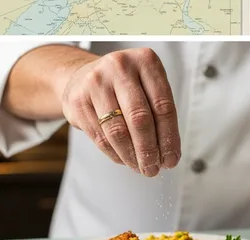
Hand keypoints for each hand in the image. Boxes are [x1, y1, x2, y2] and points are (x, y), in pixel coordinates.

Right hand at [61, 48, 180, 175]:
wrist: (84, 75)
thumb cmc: (126, 86)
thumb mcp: (148, 89)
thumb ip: (160, 116)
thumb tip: (169, 155)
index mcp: (146, 61)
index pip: (163, 106)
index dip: (169, 138)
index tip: (172, 159)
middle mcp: (120, 66)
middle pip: (140, 119)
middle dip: (149, 150)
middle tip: (154, 168)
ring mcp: (95, 82)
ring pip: (118, 130)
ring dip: (132, 156)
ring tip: (141, 168)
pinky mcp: (77, 100)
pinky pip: (100, 136)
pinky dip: (115, 153)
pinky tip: (124, 159)